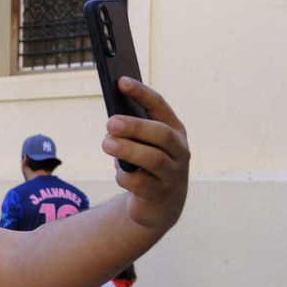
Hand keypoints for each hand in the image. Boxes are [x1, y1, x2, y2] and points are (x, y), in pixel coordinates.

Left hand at [103, 77, 188, 230]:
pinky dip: (125, 176)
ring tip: (106, 144)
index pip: (159, 106)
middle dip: (135, 126)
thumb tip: (112, 125)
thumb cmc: (147, 165)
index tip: (121, 81)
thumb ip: (131, 132)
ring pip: (153, 158)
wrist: (160, 205)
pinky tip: (119, 174)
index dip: (141, 93)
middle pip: (160, 133)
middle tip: (110, 122)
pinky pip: (141, 182)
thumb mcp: (143, 145)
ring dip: (128, 149)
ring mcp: (173, 173)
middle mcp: (179, 150)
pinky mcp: (161, 194)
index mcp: (174, 130)